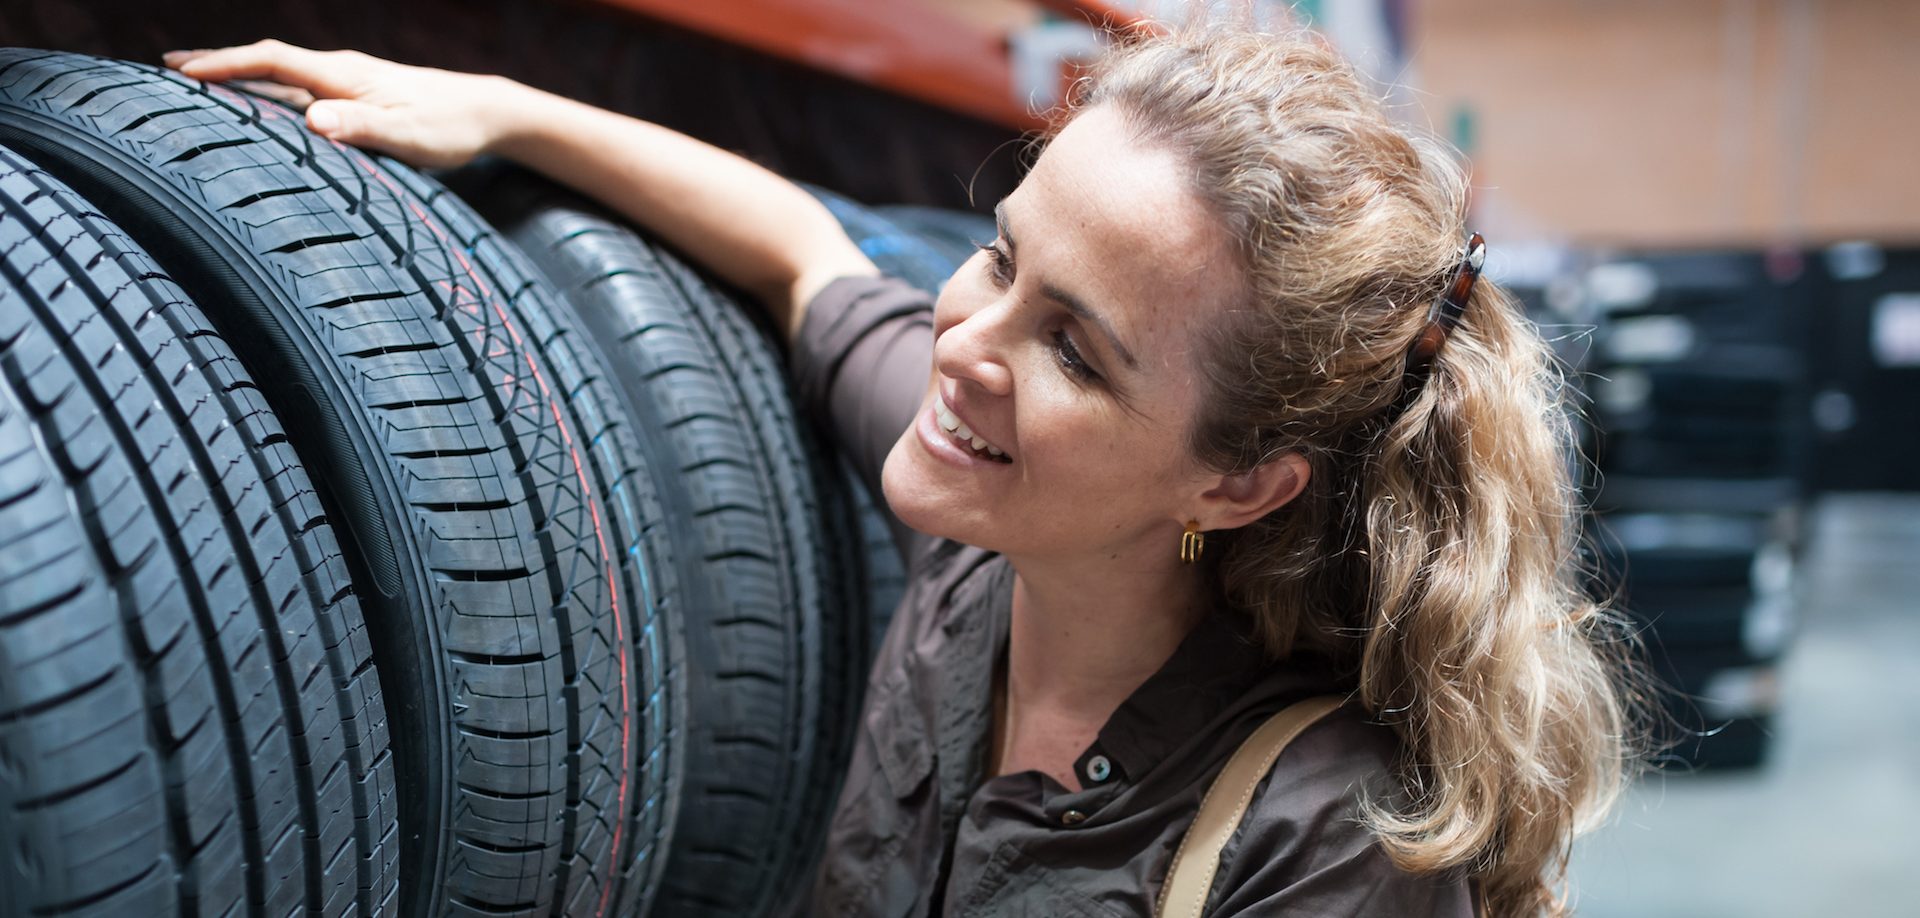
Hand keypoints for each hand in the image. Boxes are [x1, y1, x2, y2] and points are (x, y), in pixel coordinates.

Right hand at [163, 40, 521, 168]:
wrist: (487, 112)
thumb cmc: (450, 128)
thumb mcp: (409, 135)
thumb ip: (361, 127)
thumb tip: (313, 122)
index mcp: (344, 76)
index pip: (273, 60)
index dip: (227, 64)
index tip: (184, 70)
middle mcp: (340, 72)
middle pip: (268, 61)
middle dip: (219, 63)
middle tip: (168, 67)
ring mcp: (348, 82)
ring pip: (281, 74)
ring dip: (239, 75)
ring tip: (198, 82)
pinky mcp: (357, 96)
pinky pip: (300, 88)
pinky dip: (268, 90)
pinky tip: (258, 103)